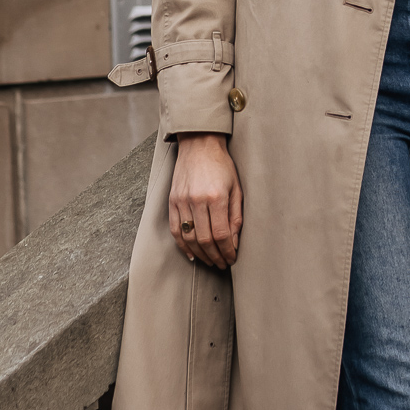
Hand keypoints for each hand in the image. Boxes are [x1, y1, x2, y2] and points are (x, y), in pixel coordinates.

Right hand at [169, 133, 241, 268]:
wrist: (199, 145)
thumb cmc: (222, 166)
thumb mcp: (237, 189)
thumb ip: (236, 217)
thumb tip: (234, 243)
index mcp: (216, 197)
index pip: (221, 234)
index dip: (227, 251)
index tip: (232, 259)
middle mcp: (197, 200)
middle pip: (205, 239)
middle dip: (215, 256)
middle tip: (223, 264)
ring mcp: (182, 201)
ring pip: (189, 238)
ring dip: (201, 254)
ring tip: (211, 261)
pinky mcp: (172, 201)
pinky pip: (176, 229)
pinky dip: (183, 245)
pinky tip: (192, 254)